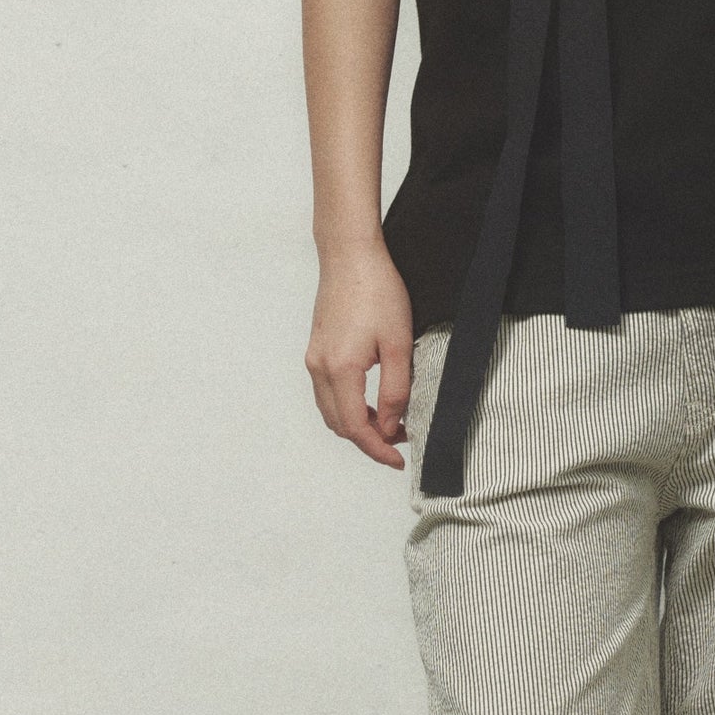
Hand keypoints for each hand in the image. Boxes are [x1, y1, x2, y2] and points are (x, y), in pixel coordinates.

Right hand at [306, 245, 417, 466]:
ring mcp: (314, 359)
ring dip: (357, 424)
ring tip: (391, 424)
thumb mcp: (398, 343)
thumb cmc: (377, 291)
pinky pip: (328, 393)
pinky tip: (372, 402)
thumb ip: (396, 389)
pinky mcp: (316, 350)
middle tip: (400, 443)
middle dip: (368, 440)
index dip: (378, 449)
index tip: (399, 460)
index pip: (356, 428)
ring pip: (331, 410)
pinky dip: (348, 407)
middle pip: (339, 425)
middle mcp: (319, 368)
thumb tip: (392, 425)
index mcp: (340, 369)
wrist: (350, 255)